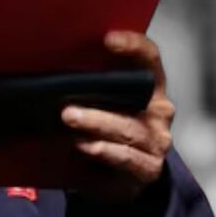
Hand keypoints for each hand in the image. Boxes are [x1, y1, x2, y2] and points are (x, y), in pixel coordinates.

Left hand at [64, 31, 174, 202]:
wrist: (126, 177)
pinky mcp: (149, 167)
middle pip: (137, 97)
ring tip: (70, 119)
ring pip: (127, 129)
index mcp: (151, 88)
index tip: (108, 40)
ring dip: (96, 123)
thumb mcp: (105, 105)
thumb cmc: (110, 132)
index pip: (150, 59)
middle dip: (103, 95)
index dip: (134, 46)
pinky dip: (105, 151)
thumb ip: (95, 88)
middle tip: (69, 101)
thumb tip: (56, 69)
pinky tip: (86, 147)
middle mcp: (159, 112)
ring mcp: (156, 141)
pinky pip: (126, 157)